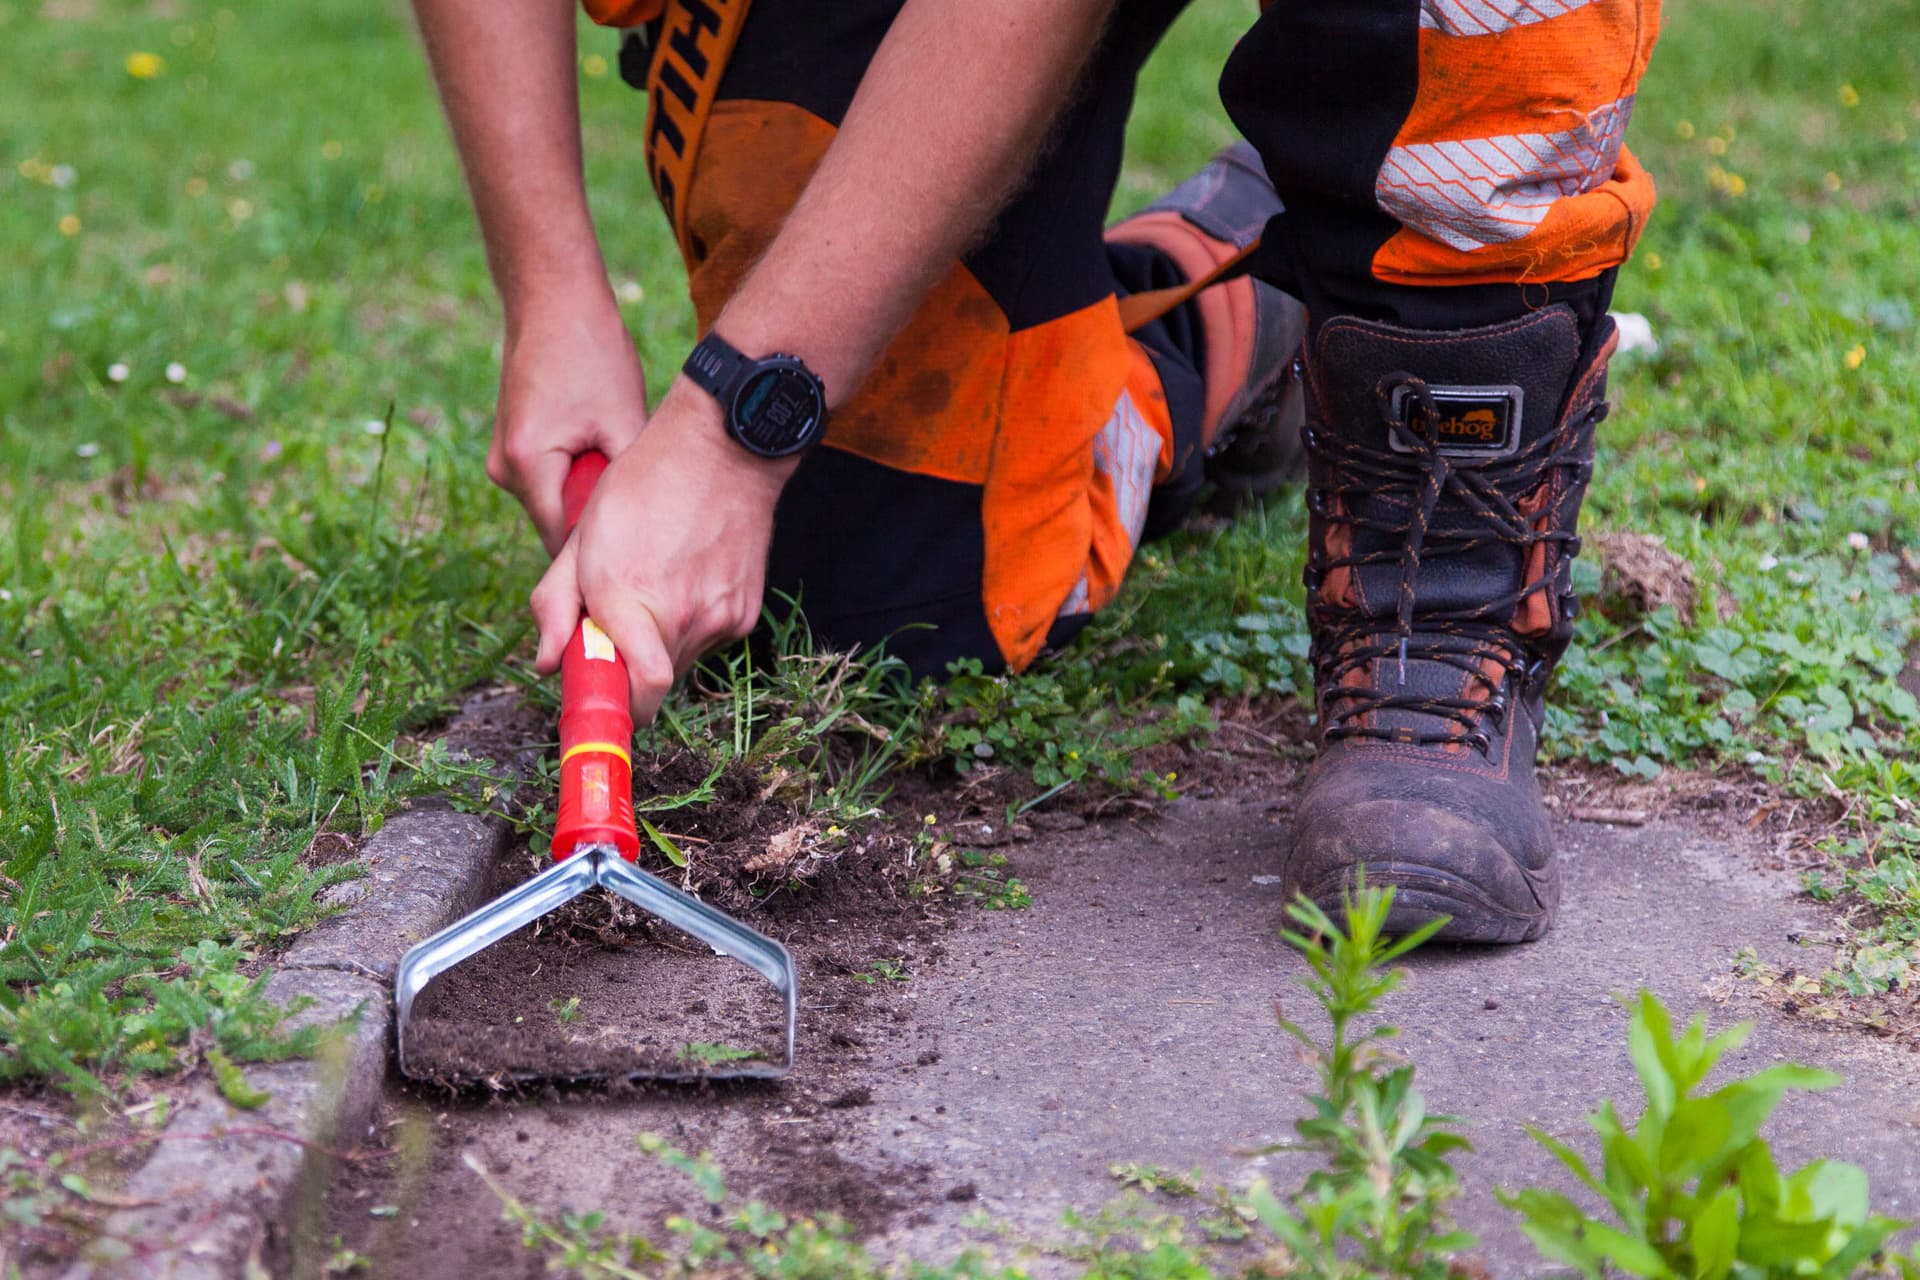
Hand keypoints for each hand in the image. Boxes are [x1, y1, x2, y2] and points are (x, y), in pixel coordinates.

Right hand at [488, 292, 649, 553]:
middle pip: (558, 524)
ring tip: (622, 460)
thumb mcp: (624, 421)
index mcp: (526, 466)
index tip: (638, 561)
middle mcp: (504, 470)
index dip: (601, 555)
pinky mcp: (514, 447)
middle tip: (645, 509)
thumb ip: (626, 482)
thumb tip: (648, 532)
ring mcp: (504, 459)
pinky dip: (579, 474)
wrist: (552, 298)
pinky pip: (551, 480)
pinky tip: (604, 446)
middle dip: (598, 522)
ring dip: (590, 492)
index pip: (562, 543)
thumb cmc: (592, 352)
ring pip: (557, 502)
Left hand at [528, 380, 797, 722]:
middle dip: (628, 667)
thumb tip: (546, 662)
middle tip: (616, 625)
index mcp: (631, 599)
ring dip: (659, 642)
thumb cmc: (643, 486)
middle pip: (651, 683)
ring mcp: (720, 619)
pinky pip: (707, 639)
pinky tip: (685, 576)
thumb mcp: (583, 537)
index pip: (641, 694)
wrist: (723, 451)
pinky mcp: (744, 613)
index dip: (619, 711)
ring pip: (679, 661)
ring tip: (656, 584)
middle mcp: (682, 618)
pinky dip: (690, 623)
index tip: (600, 705)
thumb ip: (556, 604)